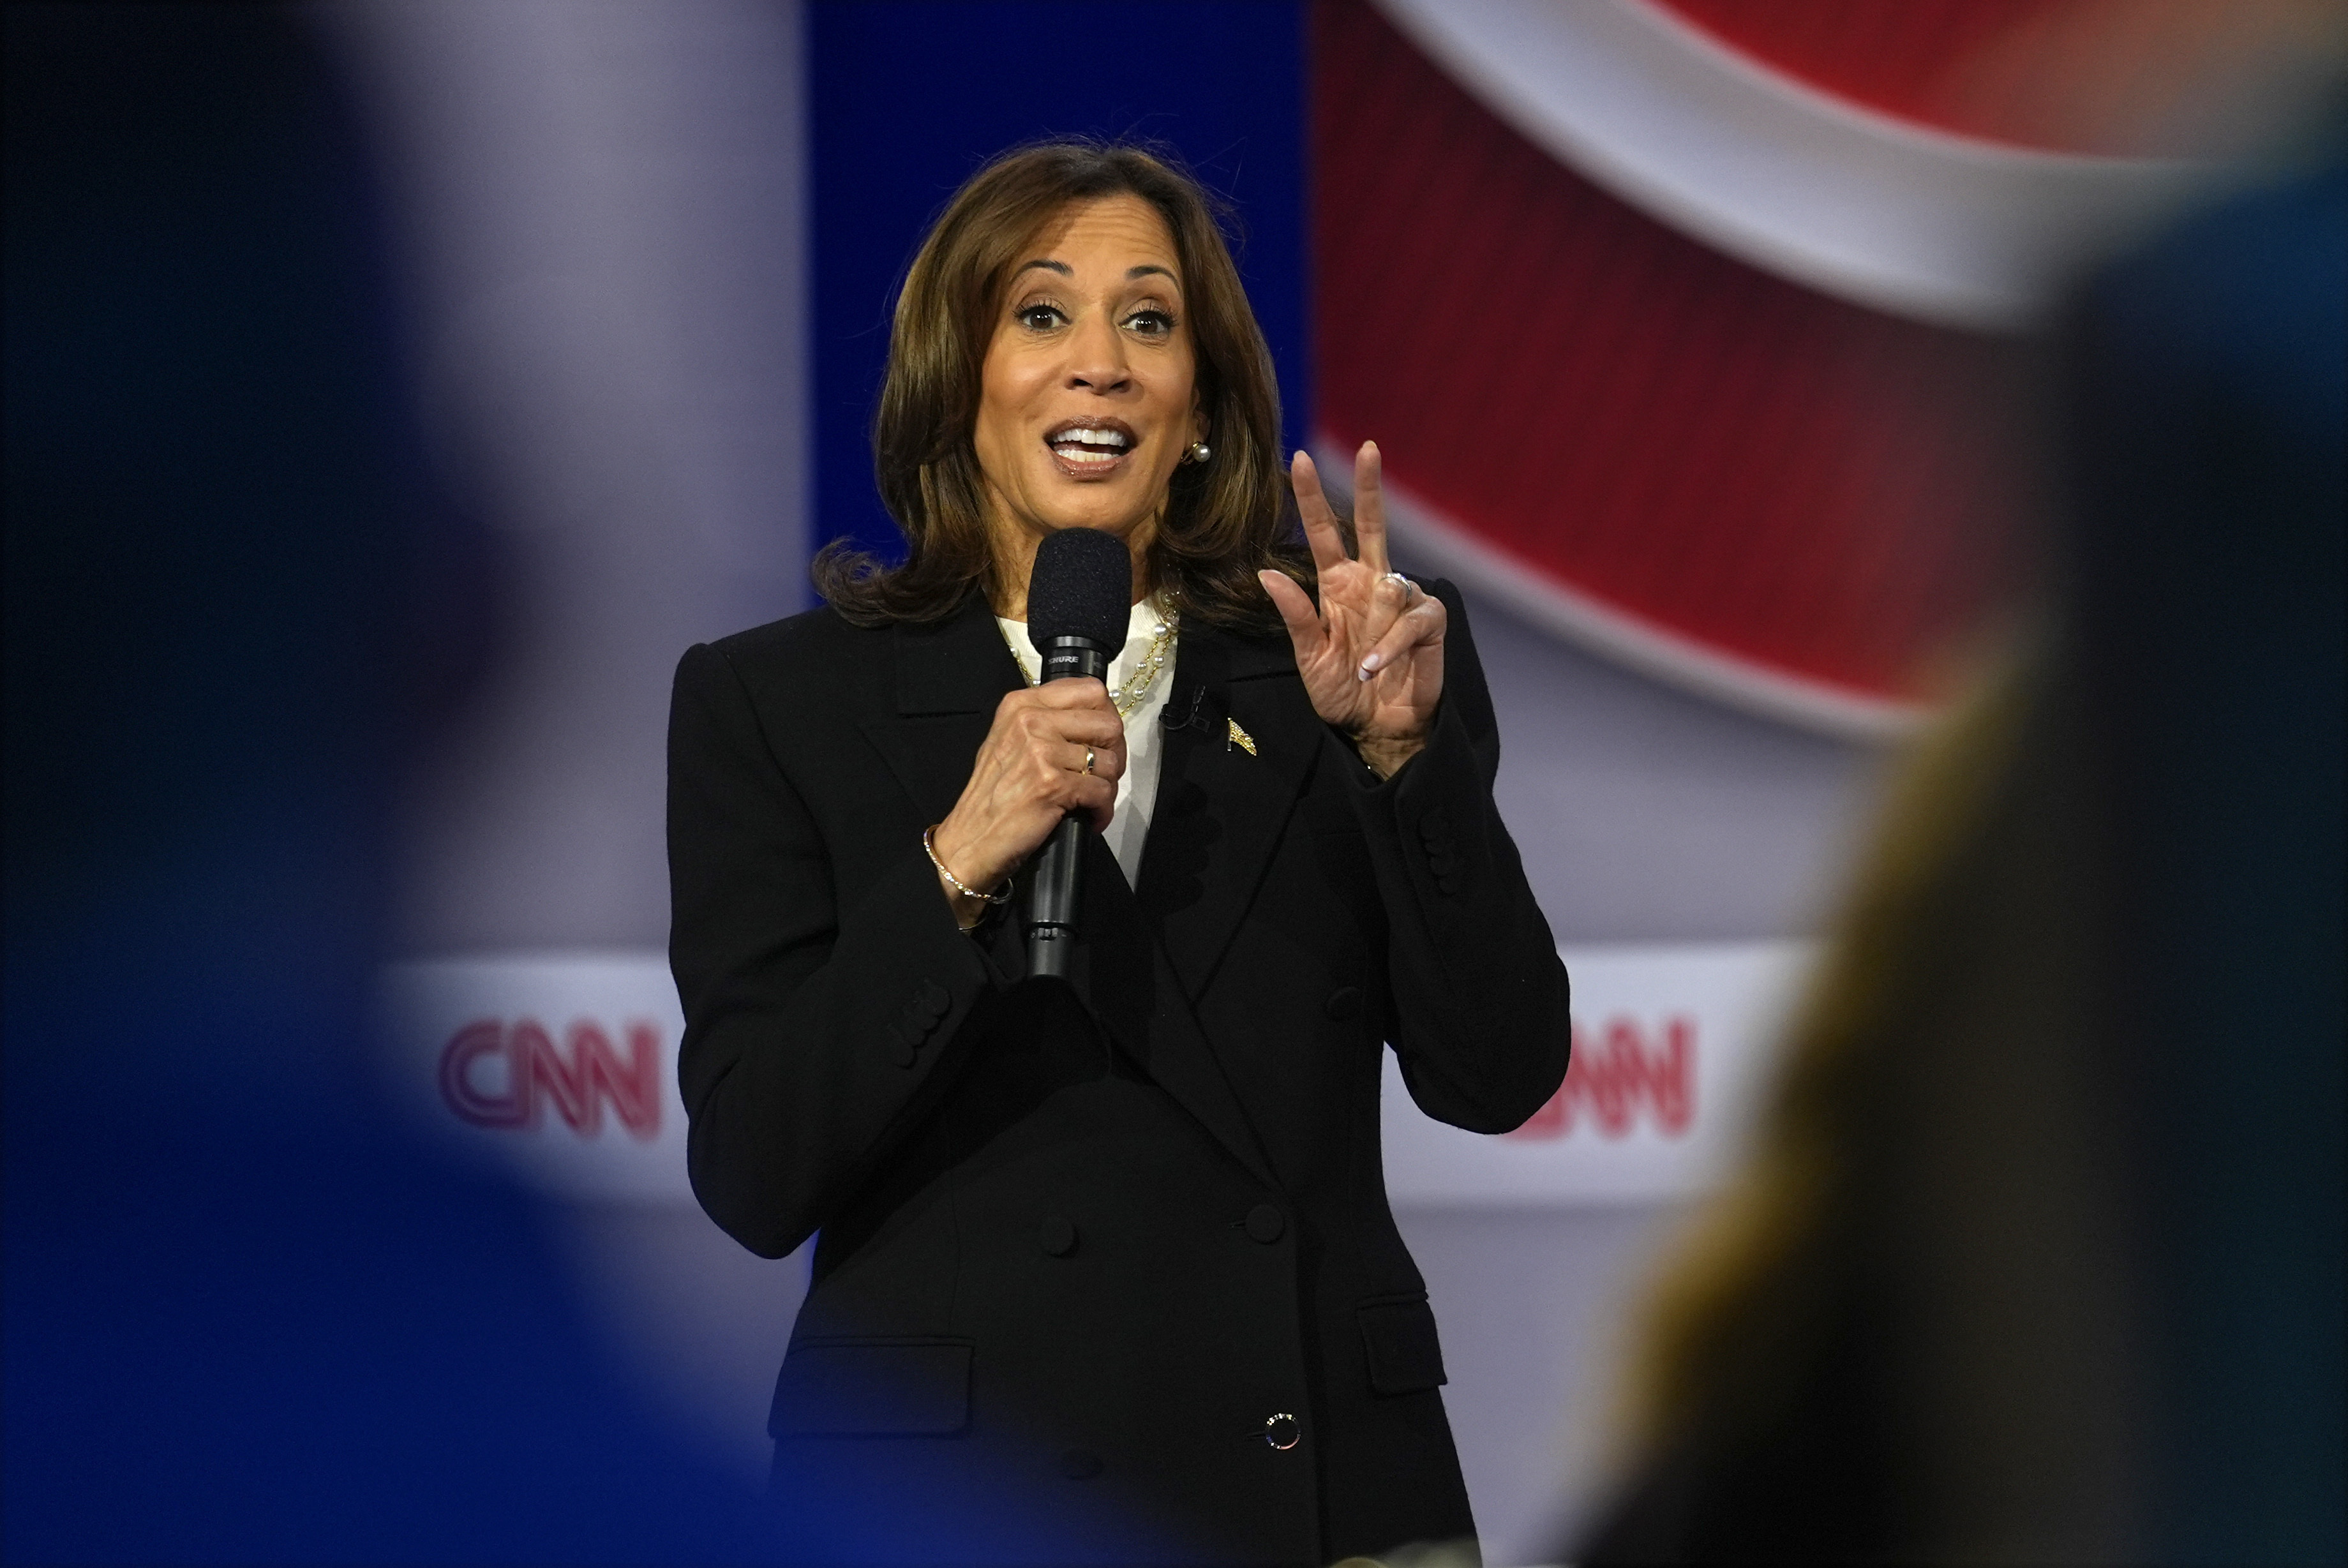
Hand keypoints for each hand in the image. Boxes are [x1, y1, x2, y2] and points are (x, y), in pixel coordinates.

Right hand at [930, 680, 1124, 918]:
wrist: (969, 839)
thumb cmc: (992, 795)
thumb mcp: (1009, 740)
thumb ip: (1046, 722)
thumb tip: (1093, 719)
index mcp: (1022, 704)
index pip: (1090, 690)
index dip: (1107, 717)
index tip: (1102, 740)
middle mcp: (1030, 721)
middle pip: (1108, 724)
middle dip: (1115, 753)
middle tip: (1103, 774)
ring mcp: (1041, 751)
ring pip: (1109, 761)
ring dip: (1108, 786)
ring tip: (1092, 800)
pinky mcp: (1052, 785)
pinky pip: (1102, 792)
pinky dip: (1102, 811)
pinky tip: (1090, 818)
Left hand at [1261, 443, 1445, 777]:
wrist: (1376, 730)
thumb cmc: (1343, 693)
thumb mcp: (1308, 657)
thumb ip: (1293, 615)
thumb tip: (1266, 572)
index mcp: (1337, 586)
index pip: (1323, 534)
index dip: (1312, 499)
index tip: (1299, 460)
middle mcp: (1371, 584)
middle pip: (1371, 525)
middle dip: (1369, 488)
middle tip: (1369, 448)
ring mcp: (1402, 602)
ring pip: (1393, 584)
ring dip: (1374, 630)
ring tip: (1361, 666)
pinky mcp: (1429, 624)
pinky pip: (1412, 619)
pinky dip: (1389, 645)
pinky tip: (1373, 667)